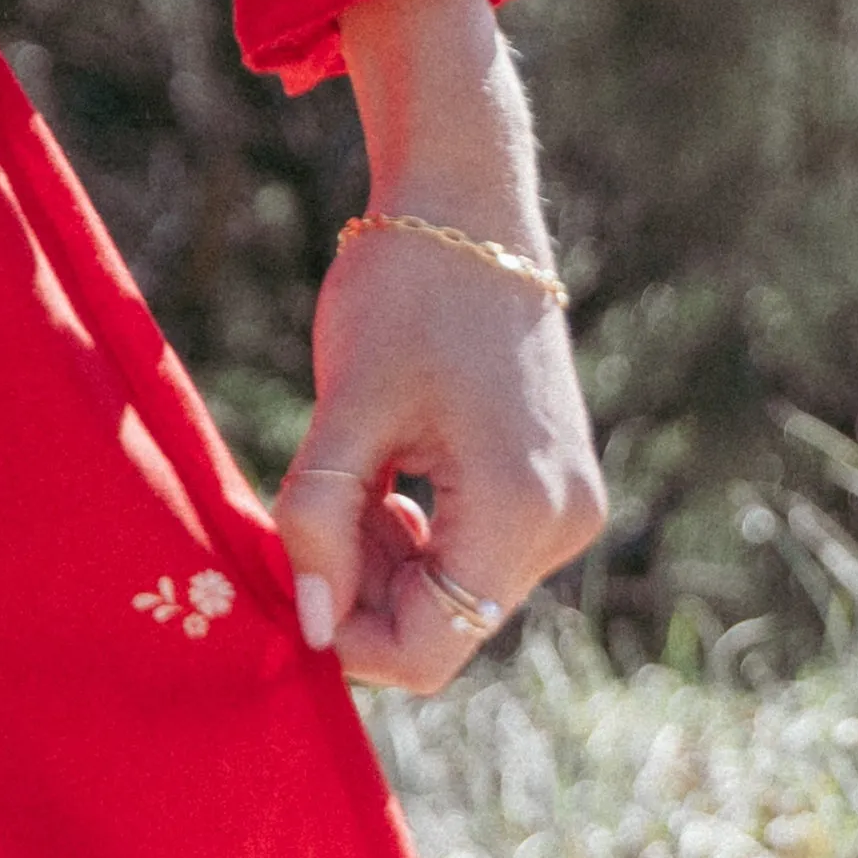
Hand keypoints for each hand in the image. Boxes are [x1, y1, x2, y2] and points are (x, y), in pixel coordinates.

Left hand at [270, 0, 606, 695]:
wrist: (468, 209)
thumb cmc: (403, 292)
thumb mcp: (344, 409)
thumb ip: (318, 521)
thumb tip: (312, 627)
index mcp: (522, 512)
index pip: (429, 648)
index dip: (346, 637)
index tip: (292, 571)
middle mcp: (563, 526)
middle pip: (442, 625)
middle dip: (361, 587)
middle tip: (316, 500)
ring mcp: (565, 509)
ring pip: (452, 594)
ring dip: (382, 559)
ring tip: (350, 471)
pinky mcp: (551, 491)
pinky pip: (470, 555)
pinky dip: (412, 535)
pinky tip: (383, 473)